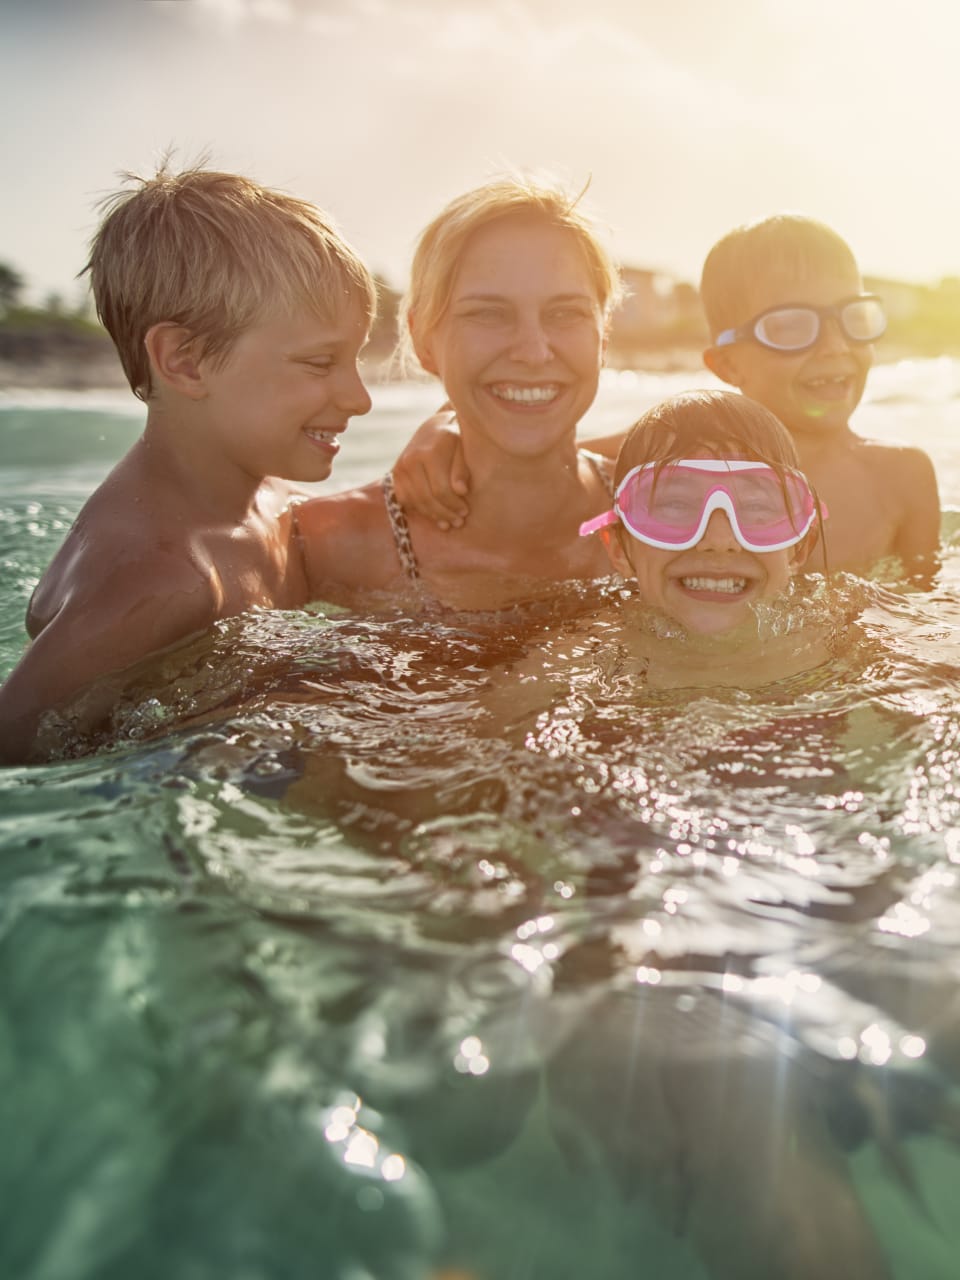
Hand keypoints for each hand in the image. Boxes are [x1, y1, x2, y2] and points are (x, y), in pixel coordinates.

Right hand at [390, 407, 470, 529]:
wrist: (434, 428)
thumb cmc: (455, 439)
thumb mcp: (463, 448)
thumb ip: (462, 468)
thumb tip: (462, 491)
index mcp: (430, 452)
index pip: (441, 489)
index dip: (453, 504)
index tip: (465, 512)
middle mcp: (411, 460)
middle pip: (427, 498)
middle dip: (444, 513)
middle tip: (459, 522)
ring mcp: (400, 468)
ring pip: (416, 501)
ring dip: (433, 515)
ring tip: (448, 523)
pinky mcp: (395, 475)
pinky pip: (406, 499)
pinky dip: (420, 510)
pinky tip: (434, 517)